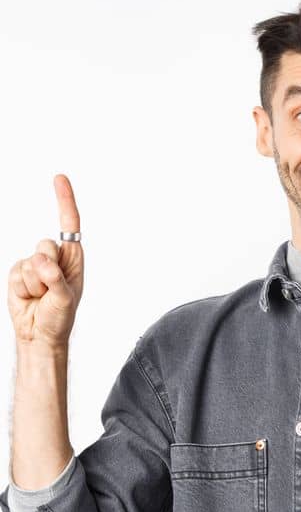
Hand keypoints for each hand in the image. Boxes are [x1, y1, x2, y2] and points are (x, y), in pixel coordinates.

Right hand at [8, 174, 84, 350]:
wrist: (39, 333)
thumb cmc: (60, 317)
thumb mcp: (64, 299)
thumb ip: (55, 279)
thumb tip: (42, 263)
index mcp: (73, 258)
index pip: (69, 224)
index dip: (64, 200)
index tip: (59, 178)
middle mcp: (54, 258)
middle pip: (45, 245)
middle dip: (47, 268)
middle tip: (51, 288)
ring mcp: (34, 265)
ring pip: (29, 262)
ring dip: (34, 283)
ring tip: (41, 296)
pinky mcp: (18, 273)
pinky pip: (16, 273)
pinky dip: (22, 288)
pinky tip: (29, 297)